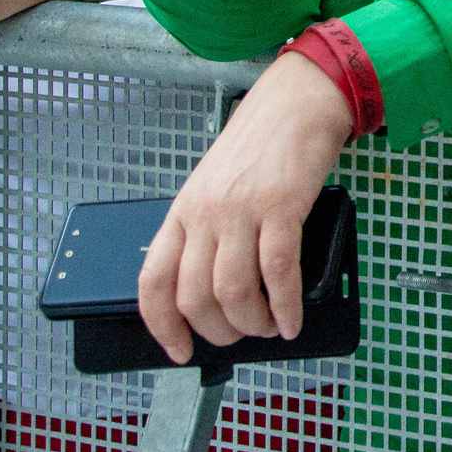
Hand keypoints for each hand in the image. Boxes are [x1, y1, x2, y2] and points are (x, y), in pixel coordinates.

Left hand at [136, 52, 352, 363]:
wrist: (298, 100)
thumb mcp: (215, 186)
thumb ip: (207, 230)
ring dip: (253, 323)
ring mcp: (242, 209)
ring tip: (270, 327)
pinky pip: (279, 271)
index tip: (179, 350)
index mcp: (183, 211)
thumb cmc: (261, 144)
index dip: (162, 326)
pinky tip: (292, 318)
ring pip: (234, 290)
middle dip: (219, 330)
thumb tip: (215, 287)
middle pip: (195, 296)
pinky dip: (287, 306)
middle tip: (241, 335)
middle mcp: (205, 213)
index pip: (153, 282)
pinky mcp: (281, 204)